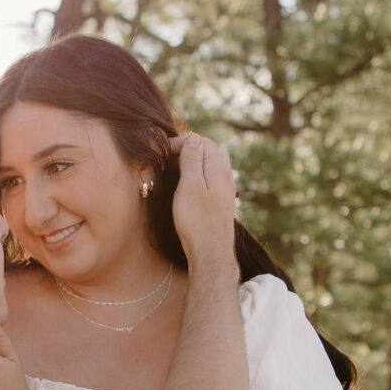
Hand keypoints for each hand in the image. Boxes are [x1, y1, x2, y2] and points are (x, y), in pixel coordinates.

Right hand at [169, 132, 237, 265]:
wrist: (211, 252)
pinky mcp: (222, 203)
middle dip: (191, 148)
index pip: (202, 142)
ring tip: (177, 168)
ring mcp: (226, 190)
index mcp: (218, 167)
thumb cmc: (197, 220)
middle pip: (210, 151)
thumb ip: (192, 159)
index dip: (183, 142)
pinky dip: (200, 175)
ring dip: (195, 162)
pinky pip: (213, 179)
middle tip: (170, 156)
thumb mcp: (189, 185)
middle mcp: (226, 176)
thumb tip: (194, 137)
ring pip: (212, 165)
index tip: (164, 149)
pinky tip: (189, 186)